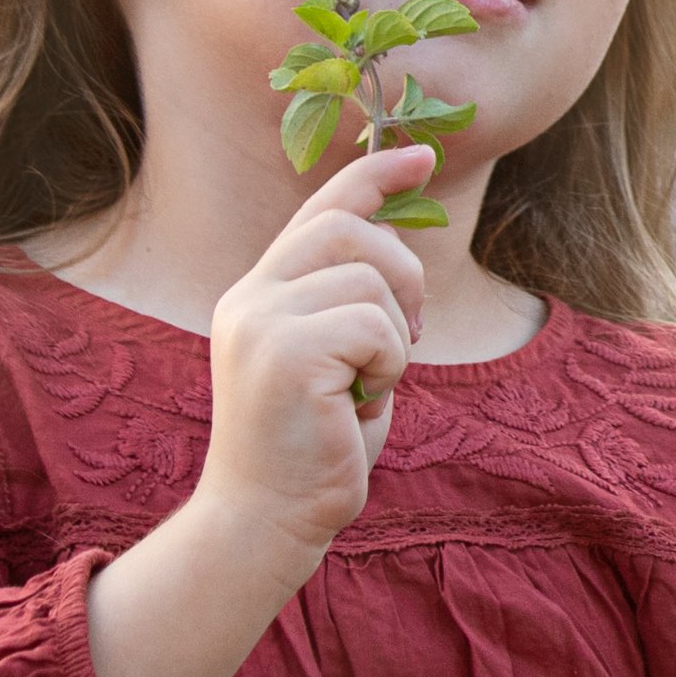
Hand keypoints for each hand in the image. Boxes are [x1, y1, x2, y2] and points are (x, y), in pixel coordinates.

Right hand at [190, 143, 435, 557]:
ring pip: (370, 279)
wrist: (266, 522)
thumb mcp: (337, 361)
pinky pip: (374, 326)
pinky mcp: (285, 353)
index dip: (374, 176)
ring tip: (369, 385)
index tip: (424, 154)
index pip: (320, 210)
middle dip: (404, 273)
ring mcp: (261, 322)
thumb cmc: (314, 450)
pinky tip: (362, 402)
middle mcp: (251, 297)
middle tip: (410, 335)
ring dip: (396, 336)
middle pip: (351, 228)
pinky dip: (389, 364)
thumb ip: (352, 304)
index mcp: (259, 294)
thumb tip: (399, 243)